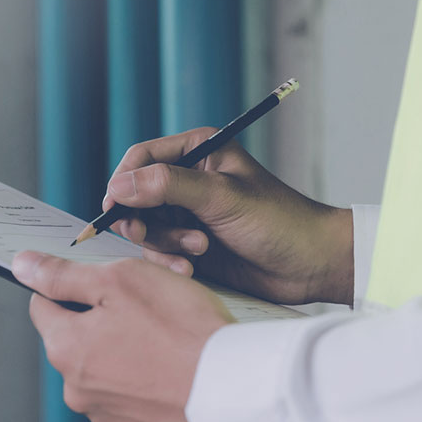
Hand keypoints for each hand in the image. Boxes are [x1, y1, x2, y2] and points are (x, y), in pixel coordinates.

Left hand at [12, 251, 233, 421]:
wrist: (234, 391)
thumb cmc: (182, 331)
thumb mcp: (121, 281)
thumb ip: (65, 275)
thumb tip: (23, 266)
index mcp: (67, 348)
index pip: (44, 305)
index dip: (71, 285)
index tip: (100, 281)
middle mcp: (79, 391)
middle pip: (77, 341)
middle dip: (104, 321)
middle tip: (149, 307)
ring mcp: (109, 420)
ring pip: (106, 373)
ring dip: (126, 355)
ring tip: (169, 341)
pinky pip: (134, 402)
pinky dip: (148, 386)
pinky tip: (175, 371)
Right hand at [103, 127, 353, 304]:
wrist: (309, 265)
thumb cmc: (277, 220)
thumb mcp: (221, 197)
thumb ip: (168, 186)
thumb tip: (118, 185)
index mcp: (198, 151)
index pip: (142, 157)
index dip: (122, 181)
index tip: (112, 208)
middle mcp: (189, 180)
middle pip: (136, 195)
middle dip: (142, 219)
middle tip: (146, 236)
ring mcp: (189, 214)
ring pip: (146, 227)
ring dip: (164, 244)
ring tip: (199, 249)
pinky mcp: (191, 245)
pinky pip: (160, 252)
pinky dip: (170, 262)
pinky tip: (192, 270)